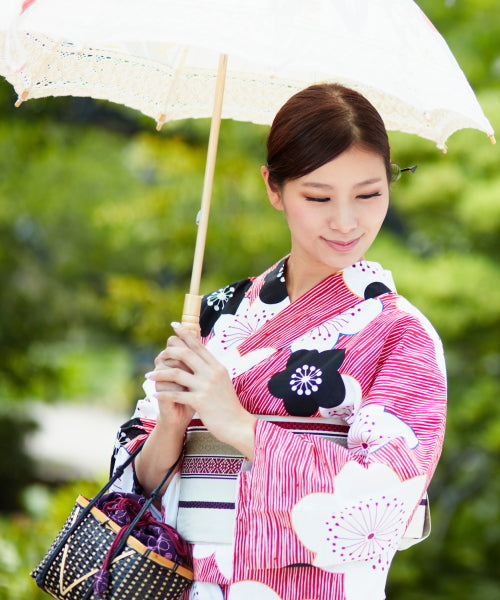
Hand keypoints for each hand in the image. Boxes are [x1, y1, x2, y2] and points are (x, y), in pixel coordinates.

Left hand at [146, 322, 255, 459]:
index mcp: (217, 366)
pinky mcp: (200, 401)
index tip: (174, 325)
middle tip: (159, 355)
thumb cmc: (228, 405)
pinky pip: (176, 394)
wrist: (237, 424)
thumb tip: (200, 357)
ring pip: (177, 373)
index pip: (199, 345)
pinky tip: (155, 394)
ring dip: (160, 373)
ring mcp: (206, 386)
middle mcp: (212, 373)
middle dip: (168, 351)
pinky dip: (163, 393)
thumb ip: (211, 369)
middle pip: (186, 354)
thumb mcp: (223, 381)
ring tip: (149, 375)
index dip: (185, 333)